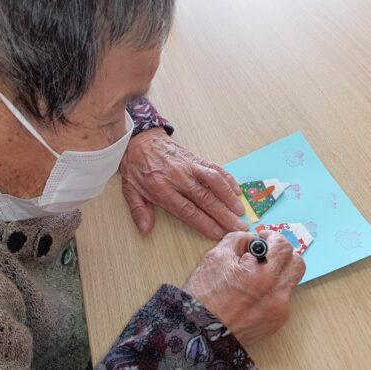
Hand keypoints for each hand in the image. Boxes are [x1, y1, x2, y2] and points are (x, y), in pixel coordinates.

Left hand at [120, 128, 246, 239]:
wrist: (139, 139)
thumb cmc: (136, 166)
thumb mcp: (130, 190)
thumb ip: (139, 211)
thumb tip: (146, 230)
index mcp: (161, 189)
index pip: (187, 210)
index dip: (205, 223)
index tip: (219, 233)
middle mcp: (178, 177)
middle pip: (205, 199)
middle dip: (224, 215)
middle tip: (239, 227)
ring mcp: (189, 166)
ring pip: (213, 182)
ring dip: (228, 197)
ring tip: (240, 211)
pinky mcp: (196, 158)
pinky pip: (214, 168)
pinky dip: (227, 179)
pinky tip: (237, 190)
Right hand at [184, 231, 305, 345]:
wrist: (202, 330)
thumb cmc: (205, 295)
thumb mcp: (216, 256)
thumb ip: (237, 240)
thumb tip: (251, 239)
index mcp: (261, 272)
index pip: (283, 246)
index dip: (273, 238)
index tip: (264, 238)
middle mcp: (276, 291)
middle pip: (297, 263)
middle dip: (283, 254)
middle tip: (267, 253)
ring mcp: (279, 309)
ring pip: (291, 281)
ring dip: (279, 272)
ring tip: (259, 273)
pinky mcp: (277, 321)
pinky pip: (283, 298)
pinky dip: (272, 290)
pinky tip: (254, 292)